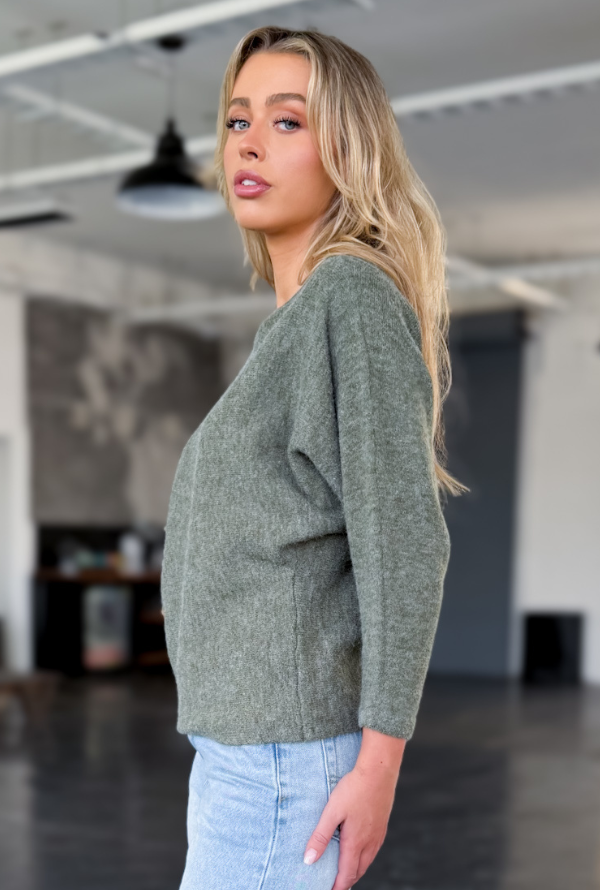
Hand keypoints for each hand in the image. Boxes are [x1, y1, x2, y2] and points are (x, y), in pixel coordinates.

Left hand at [303, 759, 399, 889]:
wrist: (378, 771)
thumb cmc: (354, 789)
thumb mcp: (332, 811)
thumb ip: (320, 836)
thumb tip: (308, 860)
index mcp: (355, 843)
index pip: (347, 874)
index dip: (338, 886)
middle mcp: (369, 843)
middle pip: (358, 871)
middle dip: (347, 880)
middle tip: (336, 884)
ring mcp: (378, 835)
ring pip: (367, 861)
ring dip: (356, 870)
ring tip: (345, 872)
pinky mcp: (382, 825)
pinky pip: (373, 850)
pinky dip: (364, 858)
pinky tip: (359, 851)